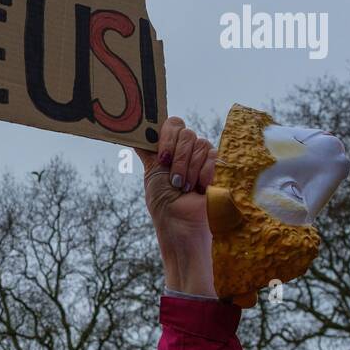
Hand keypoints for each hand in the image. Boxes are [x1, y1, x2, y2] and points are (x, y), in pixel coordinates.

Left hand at [136, 117, 217, 294]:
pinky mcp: (216, 167)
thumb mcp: (151, 175)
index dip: (167, 136)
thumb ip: (148, 150)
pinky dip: (203, 173)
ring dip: (188, 169)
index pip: (171, 123)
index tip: (162, 158)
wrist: (181, 226)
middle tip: (174, 181)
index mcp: (166, 150)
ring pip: (198, 143)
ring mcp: (200, 158)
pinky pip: (212, 155)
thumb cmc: (164, 205)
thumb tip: (132, 130)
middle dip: (176, 158)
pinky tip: (199, 188)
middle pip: (184, 131)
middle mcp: (183, 150)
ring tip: (185, 188)